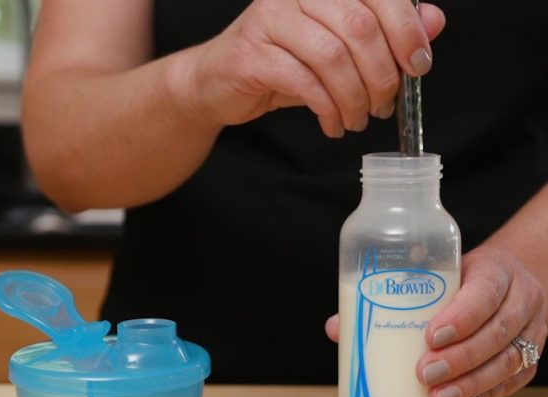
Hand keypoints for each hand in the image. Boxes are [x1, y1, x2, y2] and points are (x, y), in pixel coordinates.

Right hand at [175, 0, 444, 137]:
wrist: (218, 83)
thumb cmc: (280, 62)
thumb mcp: (337, 46)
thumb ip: (384, 33)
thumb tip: (433, 22)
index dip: (406, 31)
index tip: (418, 67)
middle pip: (359, 26)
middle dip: (381, 75)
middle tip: (384, 105)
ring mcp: (270, 19)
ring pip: (332, 57)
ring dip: (354, 98)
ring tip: (356, 120)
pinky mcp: (252, 54)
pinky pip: (304, 83)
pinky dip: (327, 109)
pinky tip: (333, 124)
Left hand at [325, 247, 546, 396]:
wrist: (507, 279)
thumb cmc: (459, 278)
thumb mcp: (433, 272)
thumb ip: (391, 294)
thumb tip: (337, 328)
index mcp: (495, 270)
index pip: (485, 291)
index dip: (462, 316)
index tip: (430, 336)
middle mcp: (520, 300)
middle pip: (498, 332)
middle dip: (461, 357)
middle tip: (424, 373)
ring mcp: (531, 331)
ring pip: (509, 362)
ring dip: (472, 385)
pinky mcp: (528, 359)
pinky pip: (513, 382)